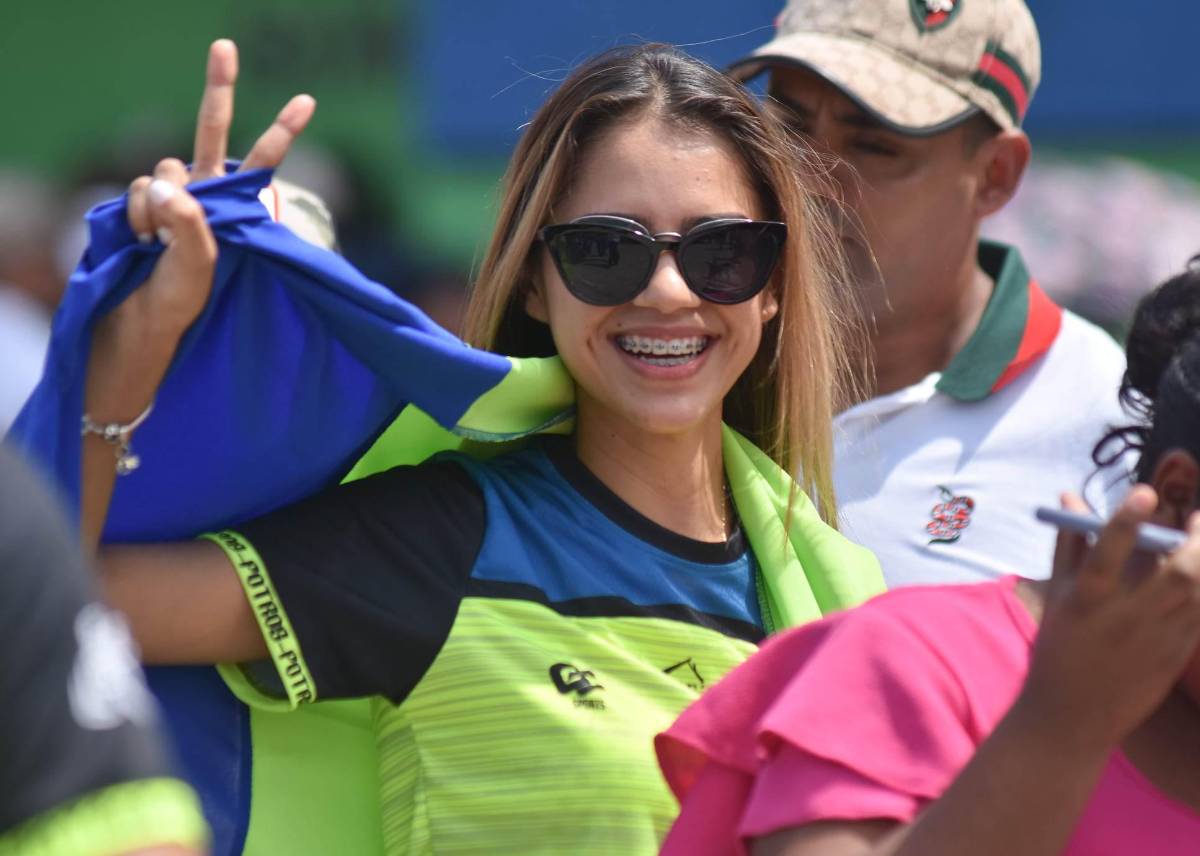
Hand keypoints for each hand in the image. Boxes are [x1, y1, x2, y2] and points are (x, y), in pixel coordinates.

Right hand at [88, 39, 315, 419]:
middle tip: (226, 45)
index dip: (281, 131)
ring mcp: (171, 192)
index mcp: (233, 206)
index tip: (308, 101)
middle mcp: (204, 191)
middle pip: (210, 130)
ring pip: (165, 171)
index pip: (260, 162)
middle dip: (219, 86)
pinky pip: (142, 189)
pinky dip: (143, 216)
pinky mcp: (142, 198)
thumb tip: (167, 183)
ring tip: (163, 249)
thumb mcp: (202, 266)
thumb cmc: (184, 298)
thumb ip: (191, 223)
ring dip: (163, 210)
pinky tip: (144, 242)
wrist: (142, 317)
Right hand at [1016, 487, 1199, 751]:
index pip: (1108, 552)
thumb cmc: (1059, 649)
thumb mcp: (1057, 595)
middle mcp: (1126, 617)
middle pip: (1179, 573)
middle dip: (1199, 540)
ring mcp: (1159, 639)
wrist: (1073, 717)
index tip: (1145, 492)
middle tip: (1199, 517)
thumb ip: (1069, 544)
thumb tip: (1071, 496)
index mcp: (1087, 600)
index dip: (1126, 521)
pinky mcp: (1178, 654)